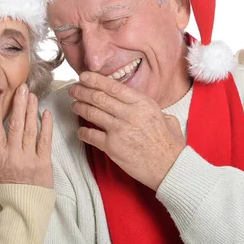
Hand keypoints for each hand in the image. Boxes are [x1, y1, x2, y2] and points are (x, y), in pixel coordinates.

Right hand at [0, 83, 53, 188]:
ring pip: (29, 130)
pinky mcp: (44, 163)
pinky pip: (45, 141)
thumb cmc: (6, 189)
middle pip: (15, 126)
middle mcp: (13, 156)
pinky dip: (46, 126)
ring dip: (31, 111)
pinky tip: (46, 113)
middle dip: (18, 105)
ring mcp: (29, 159)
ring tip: (32, 95)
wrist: (25, 207)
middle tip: (21, 87)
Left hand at [70, 72, 185, 190]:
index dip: (95, 80)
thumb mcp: (163, 115)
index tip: (85, 77)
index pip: (113, 86)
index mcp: (142, 103)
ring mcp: (120, 130)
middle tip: (74, 89)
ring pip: (92, 113)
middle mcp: (130, 114)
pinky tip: (80, 131)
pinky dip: (82, 132)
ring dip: (79, 107)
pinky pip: (90, 136)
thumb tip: (133, 100)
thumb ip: (147, 106)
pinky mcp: (112, 147)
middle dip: (82, 91)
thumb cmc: (167, 143)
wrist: (170, 167)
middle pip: (98, 97)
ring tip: (74, 105)